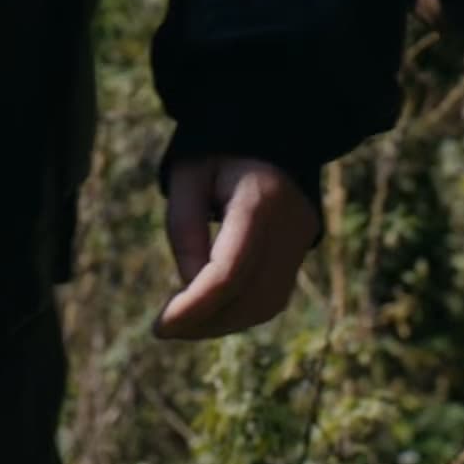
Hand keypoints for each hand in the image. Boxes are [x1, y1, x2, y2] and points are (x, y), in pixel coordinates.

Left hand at [156, 154, 321, 339]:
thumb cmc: (216, 153)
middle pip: (250, 296)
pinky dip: (240, 311)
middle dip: (206, 322)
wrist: (265, 135)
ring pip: (266, 304)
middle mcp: (290, 225)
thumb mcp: (187, 178)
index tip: (160, 327)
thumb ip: (184, 230)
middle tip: (166, 329)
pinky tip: (211, 309)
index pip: (229, 271)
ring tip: (184, 322)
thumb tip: (190, 288)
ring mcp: (302, 239)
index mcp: (260, 200)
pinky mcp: (302, 249)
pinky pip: (273, 296)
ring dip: (223, 322)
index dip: (194, 307)